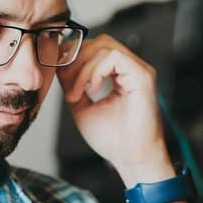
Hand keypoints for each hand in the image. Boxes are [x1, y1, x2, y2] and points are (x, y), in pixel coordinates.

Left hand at [56, 34, 172, 183]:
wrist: (132, 159)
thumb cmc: (114, 140)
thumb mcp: (82, 107)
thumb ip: (73, 85)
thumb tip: (59, 67)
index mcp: (120, 74)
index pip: (95, 48)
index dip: (74, 57)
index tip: (59, 76)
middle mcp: (131, 68)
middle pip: (99, 42)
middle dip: (76, 60)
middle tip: (66, 85)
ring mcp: (138, 70)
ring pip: (104, 47)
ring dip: (82, 69)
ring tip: (77, 93)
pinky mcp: (143, 76)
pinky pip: (114, 57)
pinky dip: (96, 71)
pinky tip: (92, 90)